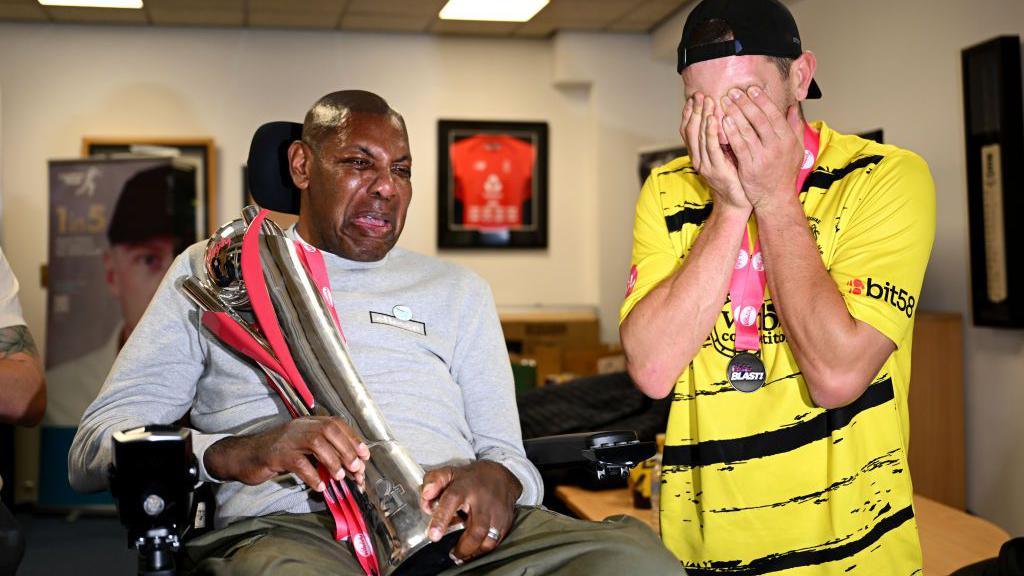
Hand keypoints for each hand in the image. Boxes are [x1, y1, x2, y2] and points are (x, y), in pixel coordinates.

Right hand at [204, 416, 370, 491]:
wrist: (244, 456)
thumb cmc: (276, 454)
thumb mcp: (301, 449)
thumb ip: (322, 453)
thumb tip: (348, 467)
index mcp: (308, 423)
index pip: (336, 423)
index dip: (353, 438)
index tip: (365, 455)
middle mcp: (299, 427)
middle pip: (329, 430)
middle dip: (347, 450)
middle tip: (356, 469)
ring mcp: (287, 439)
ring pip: (316, 443)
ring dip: (333, 461)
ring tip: (341, 477)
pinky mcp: (276, 454)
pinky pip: (299, 463)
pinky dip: (313, 475)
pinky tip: (320, 485)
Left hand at [420, 460, 521, 563]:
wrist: (500, 476)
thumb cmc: (470, 479)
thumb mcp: (449, 473)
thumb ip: (432, 482)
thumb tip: (426, 498)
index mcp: (464, 487)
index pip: (451, 500)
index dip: (441, 518)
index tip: (434, 536)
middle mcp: (483, 501)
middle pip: (477, 528)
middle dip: (464, 546)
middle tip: (451, 553)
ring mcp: (496, 513)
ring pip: (488, 539)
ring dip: (473, 551)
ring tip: (460, 555)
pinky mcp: (505, 523)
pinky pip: (495, 543)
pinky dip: (482, 550)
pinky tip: (472, 551)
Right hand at [681, 93, 748, 212]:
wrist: (737, 203)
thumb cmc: (735, 178)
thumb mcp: (725, 155)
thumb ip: (721, 139)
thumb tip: (725, 117)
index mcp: (698, 155)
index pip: (687, 130)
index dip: (688, 113)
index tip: (693, 97)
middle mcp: (697, 159)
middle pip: (690, 131)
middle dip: (694, 111)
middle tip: (699, 94)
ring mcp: (705, 165)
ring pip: (698, 137)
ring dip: (702, 117)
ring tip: (706, 101)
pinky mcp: (715, 170)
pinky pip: (711, 148)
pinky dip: (710, 132)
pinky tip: (713, 119)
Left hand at [719, 86, 804, 209]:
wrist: (776, 198)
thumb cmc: (785, 172)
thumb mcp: (796, 149)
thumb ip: (794, 126)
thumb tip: (793, 106)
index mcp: (788, 139)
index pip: (774, 114)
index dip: (762, 100)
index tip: (751, 89)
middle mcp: (777, 146)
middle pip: (759, 119)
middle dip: (745, 103)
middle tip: (733, 91)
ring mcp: (763, 157)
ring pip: (747, 130)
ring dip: (735, 114)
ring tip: (725, 102)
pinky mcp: (749, 167)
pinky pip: (739, 146)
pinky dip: (731, 132)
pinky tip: (723, 121)